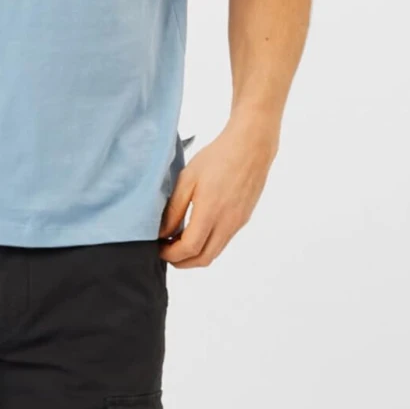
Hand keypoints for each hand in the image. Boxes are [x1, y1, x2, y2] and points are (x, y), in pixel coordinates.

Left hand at [158, 118, 278, 267]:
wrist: (251, 146)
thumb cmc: (218, 157)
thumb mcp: (187, 179)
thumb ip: (174, 209)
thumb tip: (163, 233)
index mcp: (211, 212)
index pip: (189, 248)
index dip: (170, 254)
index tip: (158, 248)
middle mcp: (227, 222)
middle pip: (203, 259)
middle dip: (181, 261)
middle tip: (165, 251)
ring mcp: (237, 222)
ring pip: (214, 252)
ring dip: (194, 254)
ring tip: (177, 241)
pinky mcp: (243, 219)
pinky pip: (223, 241)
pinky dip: (206, 244)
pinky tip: (194, 230)